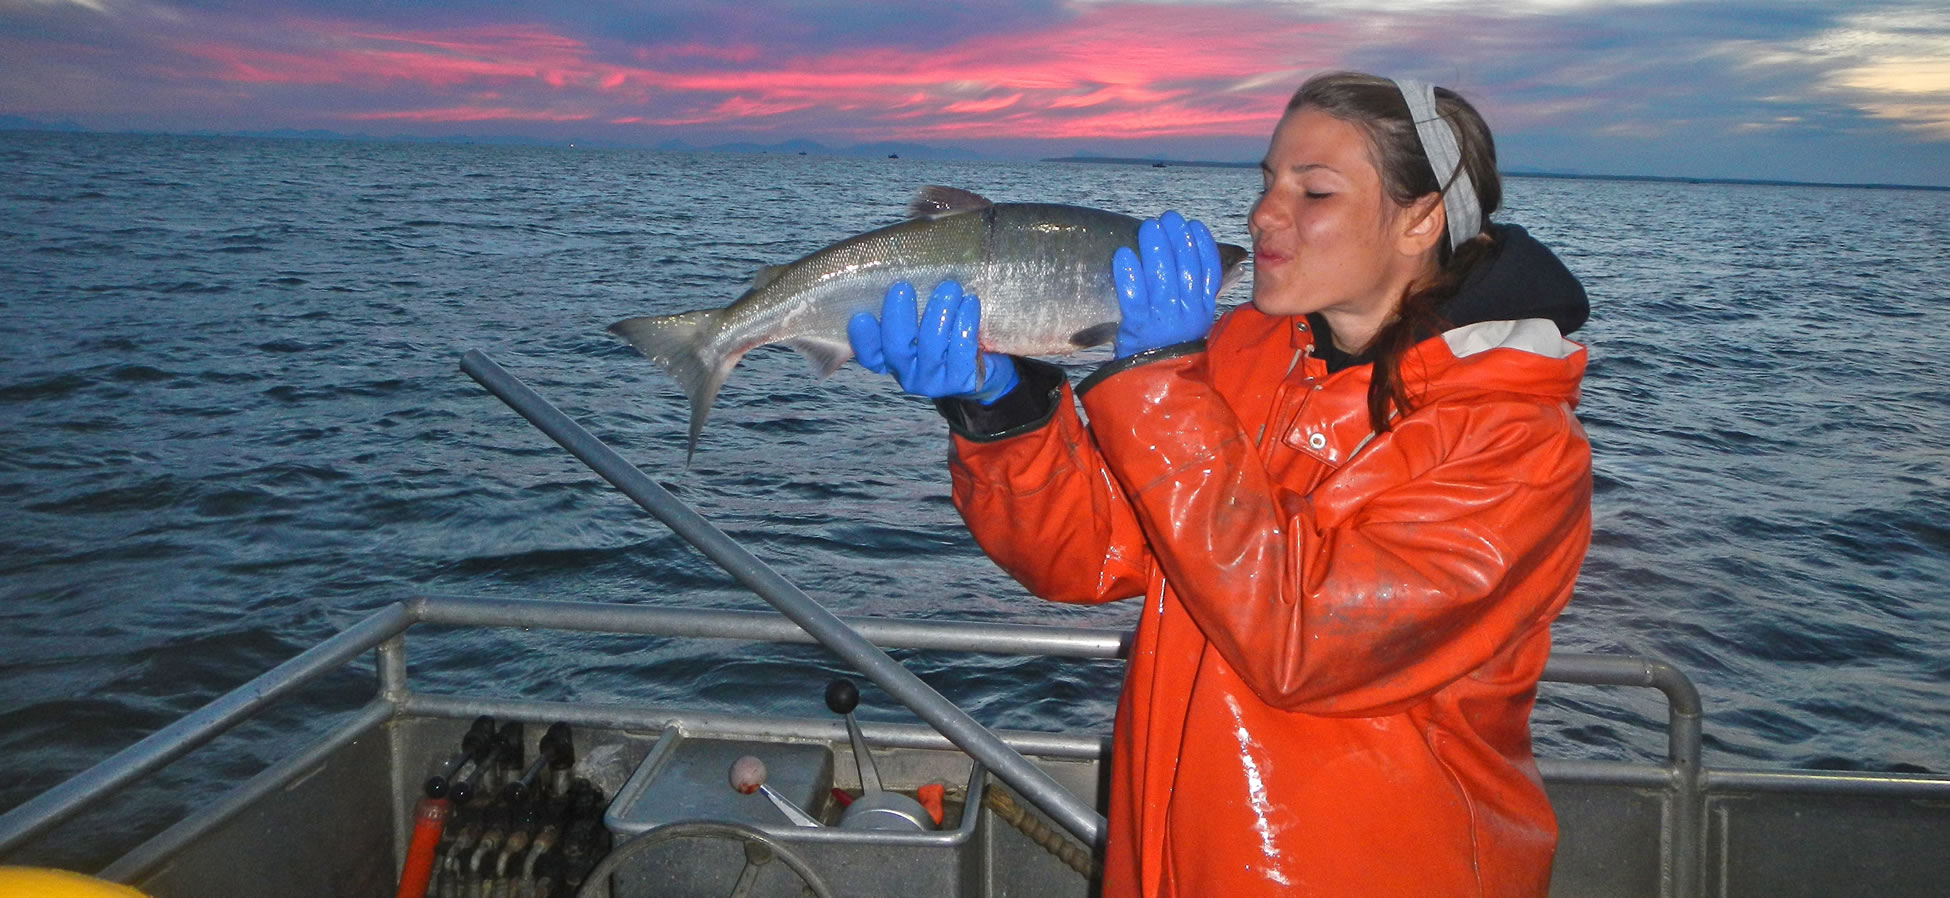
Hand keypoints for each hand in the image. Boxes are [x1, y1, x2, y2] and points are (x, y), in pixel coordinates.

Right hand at [848, 280, 1019, 404]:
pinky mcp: (961, 381)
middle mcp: (907, 374)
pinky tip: (969, 303)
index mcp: (890, 359)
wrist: (986, 364)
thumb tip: (898, 264)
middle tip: (903, 287)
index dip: (863, 339)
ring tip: (949, 288)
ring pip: (931, 347)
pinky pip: (961, 352)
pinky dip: (965, 324)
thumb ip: (906, 303)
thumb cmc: (946, 332)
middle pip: (896, 348)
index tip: (861, 316)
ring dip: (939, 313)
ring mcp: (933, 381)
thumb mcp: (922, 319)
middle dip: (898, 316)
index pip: (869, 354)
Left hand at [1111, 210, 1220, 358]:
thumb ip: (1194, 292)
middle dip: (1176, 239)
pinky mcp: (1138, 328)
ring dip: (1154, 248)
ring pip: (1161, 278)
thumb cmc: (1170, 344)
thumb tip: (1189, 250)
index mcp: (1203, 310)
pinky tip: (1124, 255)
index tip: (1193, 226)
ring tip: (1148, 228)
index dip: (1202, 246)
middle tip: (1166, 219)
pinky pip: (1134, 297)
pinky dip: (1128, 274)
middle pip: (1185, 269)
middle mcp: (1187, 314)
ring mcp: (1162, 321)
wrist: (1155, 383)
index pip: (1209, 272)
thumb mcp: (1192, 320)